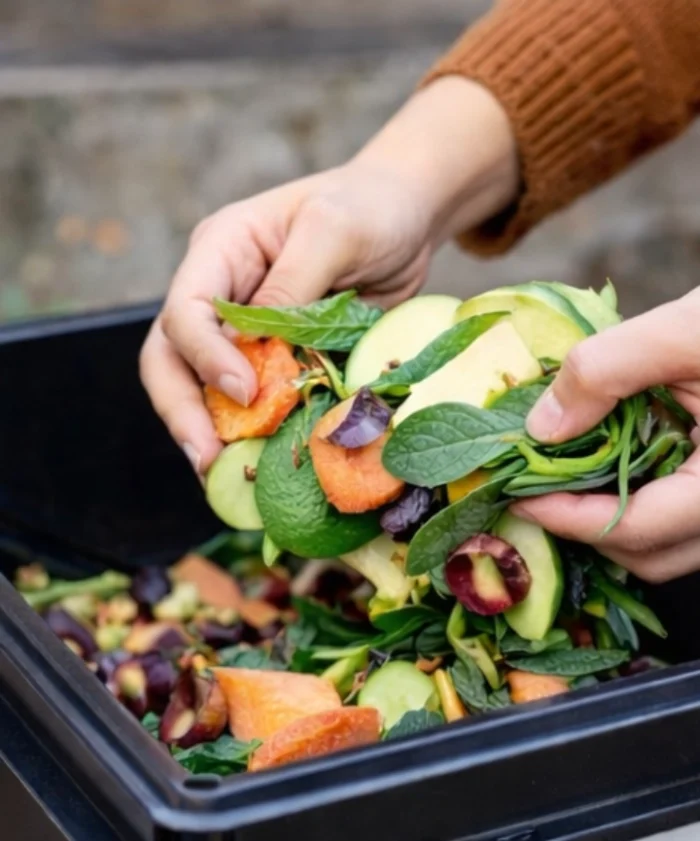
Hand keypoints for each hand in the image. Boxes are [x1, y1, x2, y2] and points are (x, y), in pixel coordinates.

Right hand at [140, 77, 517, 476]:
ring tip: (230, 476)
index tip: (245, 392)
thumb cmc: (370, 207)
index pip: (185, 312)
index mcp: (219, 251)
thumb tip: (256, 346)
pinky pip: (255, 402)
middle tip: (208, 460)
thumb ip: (293, 284)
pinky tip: (265, 462)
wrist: (405, 219)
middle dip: (184, 412)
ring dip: (215, 432)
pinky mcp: (277, 359)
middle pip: (172, 359)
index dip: (205, 357)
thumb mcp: (334, 230)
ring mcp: (245, 331)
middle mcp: (221, 294)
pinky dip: (257, 432)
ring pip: (204, 389)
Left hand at [511, 289, 699, 583]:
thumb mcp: (687, 330)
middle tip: (534, 486)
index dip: (566, 518)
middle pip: (647, 551)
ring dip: (608, 516)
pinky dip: (635, 498)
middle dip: (583, 525)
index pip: (636, 528)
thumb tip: (540, 428)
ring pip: (664, 542)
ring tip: (564, 474)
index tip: (518, 494)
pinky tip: (608, 459)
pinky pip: (678, 516)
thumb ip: (608, 370)